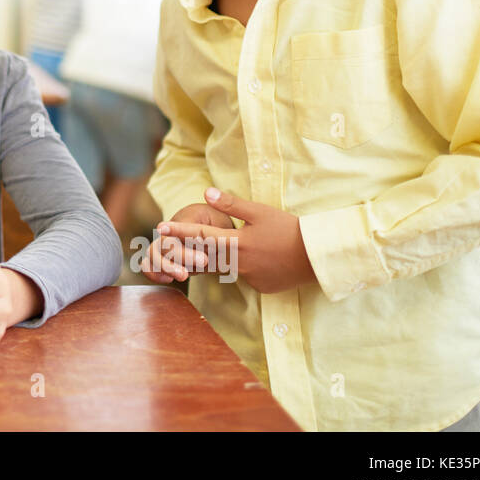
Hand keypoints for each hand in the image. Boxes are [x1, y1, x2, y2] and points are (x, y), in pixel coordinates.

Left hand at [156, 188, 317, 292]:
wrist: (317, 256)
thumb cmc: (288, 228)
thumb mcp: (260, 212)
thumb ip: (232, 204)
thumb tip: (207, 193)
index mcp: (237, 243)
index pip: (201, 235)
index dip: (180, 230)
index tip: (161, 227)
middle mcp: (239, 263)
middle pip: (204, 257)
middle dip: (186, 251)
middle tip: (168, 244)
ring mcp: (249, 278)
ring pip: (221, 269)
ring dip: (206, 262)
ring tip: (193, 254)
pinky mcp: (260, 287)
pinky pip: (243, 277)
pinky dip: (239, 269)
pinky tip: (244, 262)